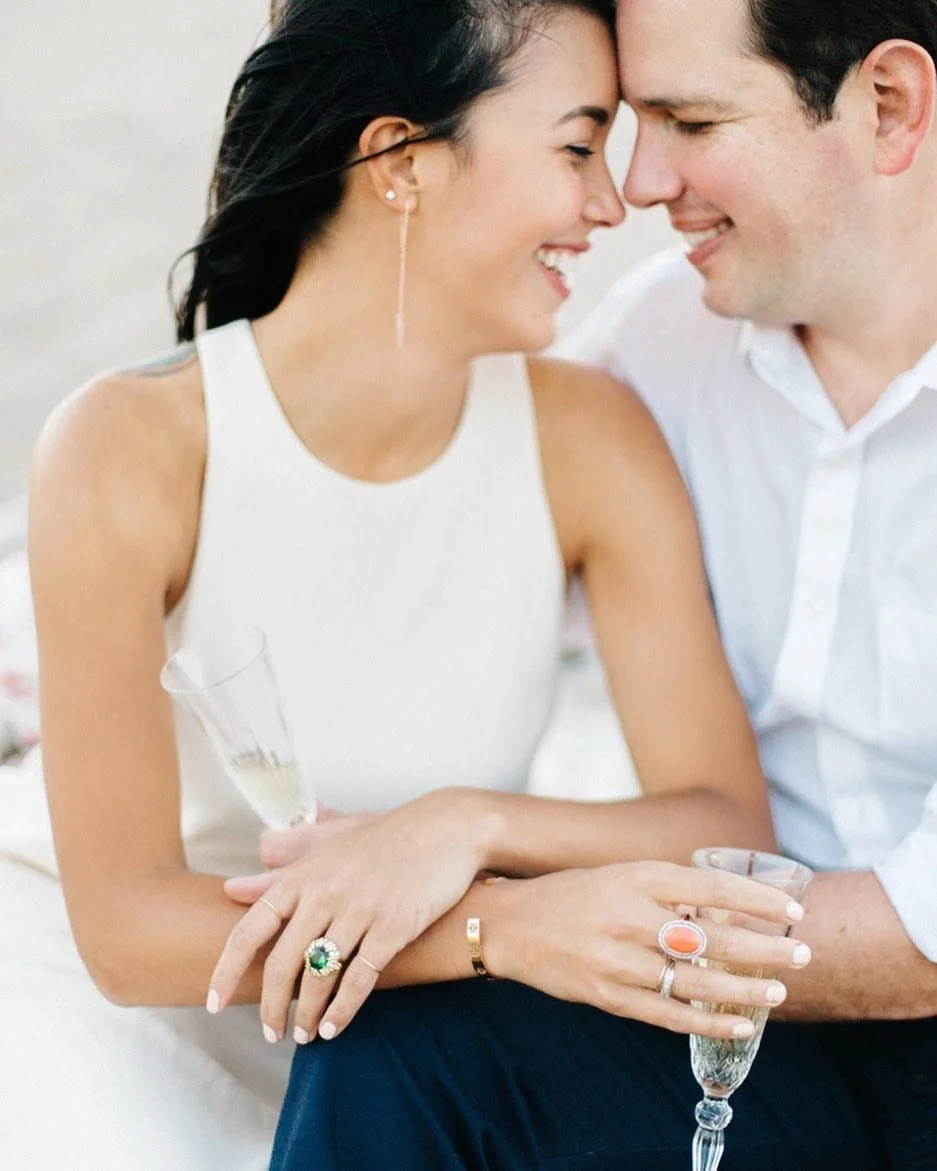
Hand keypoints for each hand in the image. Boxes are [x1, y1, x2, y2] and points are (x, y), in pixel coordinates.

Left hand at [210, 788, 498, 1043]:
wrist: (448, 829)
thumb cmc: (389, 835)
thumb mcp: (331, 841)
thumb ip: (281, 868)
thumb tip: (234, 888)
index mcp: (304, 874)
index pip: (249, 930)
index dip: (225, 972)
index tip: (213, 1004)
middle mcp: (324, 893)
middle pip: (282, 964)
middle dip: (271, 1007)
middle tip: (270, 1032)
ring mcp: (359, 910)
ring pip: (319, 977)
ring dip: (308, 1015)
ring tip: (305, 1035)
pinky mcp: (393, 927)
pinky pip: (360, 980)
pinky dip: (343, 1010)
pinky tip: (335, 1028)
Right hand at [487, 861, 810, 1039]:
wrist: (512, 925)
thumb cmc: (574, 895)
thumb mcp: (620, 876)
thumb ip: (667, 893)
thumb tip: (724, 910)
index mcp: (637, 877)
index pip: (712, 886)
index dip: (758, 900)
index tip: (793, 910)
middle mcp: (631, 916)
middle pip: (713, 936)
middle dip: (765, 946)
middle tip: (802, 952)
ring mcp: (619, 960)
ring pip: (697, 980)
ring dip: (745, 988)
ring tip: (780, 989)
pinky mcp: (609, 996)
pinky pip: (669, 1015)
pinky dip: (708, 1022)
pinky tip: (739, 1026)